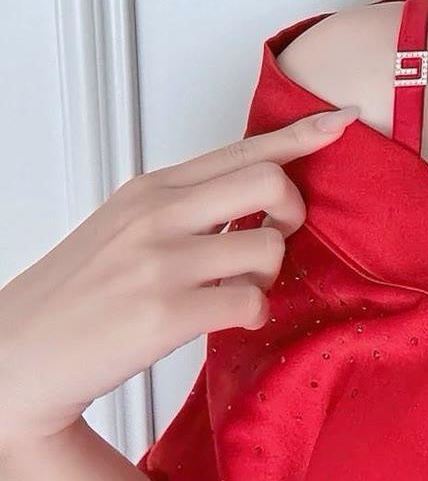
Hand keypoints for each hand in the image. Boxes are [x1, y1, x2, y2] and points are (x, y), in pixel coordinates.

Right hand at [0, 106, 359, 460]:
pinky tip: (227, 320)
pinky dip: (252, 314)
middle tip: (278, 237)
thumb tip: (255, 194)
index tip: (341, 122)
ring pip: (270, 245)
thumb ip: (185, 206)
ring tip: (237, 290)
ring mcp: (161, 262)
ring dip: (268, 274)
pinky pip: (251, 302)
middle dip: (295, 212)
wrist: (15, 358)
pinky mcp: (165, 314)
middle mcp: (158, 214)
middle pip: (270, 181)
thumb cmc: (76, 296)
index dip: (301, 135)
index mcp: (152, 189)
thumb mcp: (125, 226)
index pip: (243, 148)